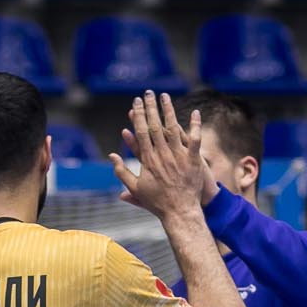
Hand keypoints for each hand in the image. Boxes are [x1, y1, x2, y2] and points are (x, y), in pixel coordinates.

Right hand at [111, 91, 208, 220]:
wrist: (179, 212)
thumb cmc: (156, 203)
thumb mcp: (135, 189)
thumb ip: (121, 172)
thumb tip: (111, 156)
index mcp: (148, 160)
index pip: (141, 132)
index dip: (138, 115)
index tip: (135, 103)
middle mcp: (162, 155)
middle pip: (155, 126)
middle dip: (151, 107)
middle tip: (148, 93)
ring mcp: (178, 156)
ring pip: (173, 128)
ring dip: (168, 110)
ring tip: (165, 96)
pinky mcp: (193, 160)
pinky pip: (195, 139)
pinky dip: (195, 125)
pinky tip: (195, 112)